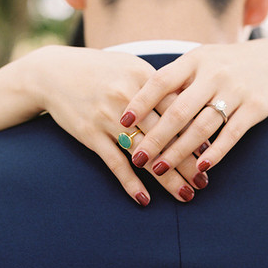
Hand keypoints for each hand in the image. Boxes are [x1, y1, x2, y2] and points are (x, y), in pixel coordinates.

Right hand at [28, 46, 207, 204]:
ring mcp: (108, 117)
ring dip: (167, 178)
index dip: (197, 132)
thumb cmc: (101, 69)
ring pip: (144, 153)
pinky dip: (130, 182)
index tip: (214, 152)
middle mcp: (129, 98)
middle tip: (205, 182)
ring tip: (186, 195)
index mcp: (144, 79)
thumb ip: (161, 85)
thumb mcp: (131, 67)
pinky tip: (145, 199)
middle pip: (167, 135)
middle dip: (188, 161)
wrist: (53, 72)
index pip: (179, 109)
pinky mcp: (90, 133)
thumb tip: (195, 103)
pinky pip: (114, 162)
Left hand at [119, 39, 267, 173]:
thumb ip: (175, 79)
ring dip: (179, 151)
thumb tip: (136, 102)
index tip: (123, 123)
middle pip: (178, 110)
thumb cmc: (227, 64)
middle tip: (137, 158)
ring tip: (160, 169)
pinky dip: (215, 153)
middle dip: (155, 137)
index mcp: (194, 60)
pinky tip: (200, 168)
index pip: (161, 81)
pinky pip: (231, 135)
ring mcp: (235, 91)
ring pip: (202, 127)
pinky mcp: (254, 108)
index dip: (140, 103)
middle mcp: (213, 74)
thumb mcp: (200, 61)